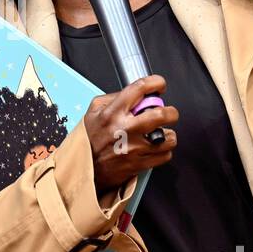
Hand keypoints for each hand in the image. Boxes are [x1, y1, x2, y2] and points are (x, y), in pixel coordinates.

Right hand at [85, 75, 177, 195]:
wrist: (83, 169)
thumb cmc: (89, 139)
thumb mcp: (93, 111)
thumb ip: (114, 99)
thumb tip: (137, 94)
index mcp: (113, 113)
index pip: (139, 88)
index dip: (155, 82)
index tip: (160, 85)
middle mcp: (125, 129)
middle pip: (162, 114)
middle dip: (170, 112)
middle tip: (167, 113)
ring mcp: (134, 148)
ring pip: (168, 137)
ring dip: (167, 134)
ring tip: (159, 134)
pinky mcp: (139, 164)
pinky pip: (165, 155)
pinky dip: (163, 151)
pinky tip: (154, 148)